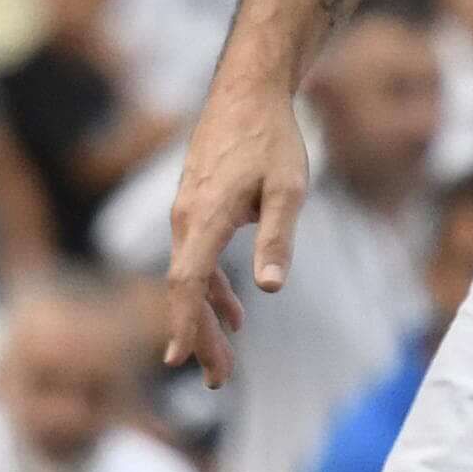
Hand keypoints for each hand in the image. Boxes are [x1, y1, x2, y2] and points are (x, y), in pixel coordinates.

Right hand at [159, 77, 311, 387]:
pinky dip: (211, 290)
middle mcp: (186, 217)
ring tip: (223, 362)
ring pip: (188, 277)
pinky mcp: (194, 206)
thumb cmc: (272, 137)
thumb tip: (270, 288)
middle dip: (198, 337)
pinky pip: (196, 259)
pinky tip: (235, 313)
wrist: (248, 91)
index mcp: (205, 216)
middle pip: (183, 289)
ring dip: (204, 320)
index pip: (187, 282)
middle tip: (216, 380)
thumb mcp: (288, 188)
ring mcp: (186, 212)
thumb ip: (277, 237)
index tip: (186, 361)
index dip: (187, 324)